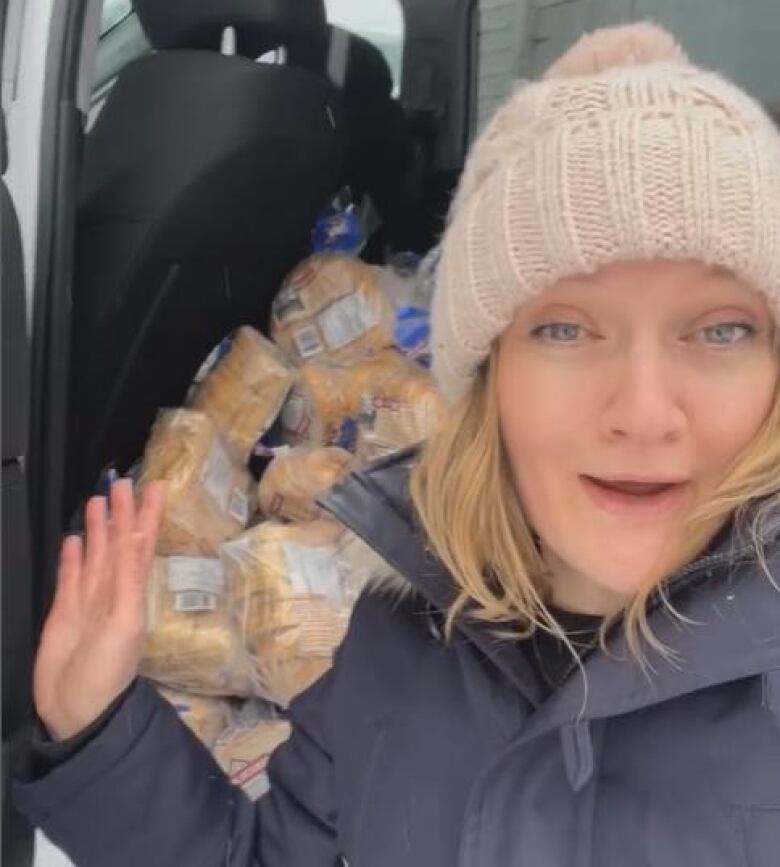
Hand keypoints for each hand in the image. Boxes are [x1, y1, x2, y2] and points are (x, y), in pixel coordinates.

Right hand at [33, 479, 163, 740]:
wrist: (78, 710)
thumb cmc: (108, 670)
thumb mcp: (124, 623)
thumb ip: (126, 580)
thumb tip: (132, 536)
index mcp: (133, 592)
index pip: (141, 545)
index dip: (147, 517)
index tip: (155, 487)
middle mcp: (112, 591)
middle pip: (117, 544)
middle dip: (120, 514)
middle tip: (120, 482)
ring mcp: (87, 601)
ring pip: (95, 555)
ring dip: (98, 529)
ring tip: (98, 500)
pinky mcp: (63, 613)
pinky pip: (70, 578)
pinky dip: (72, 558)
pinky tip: (74, 540)